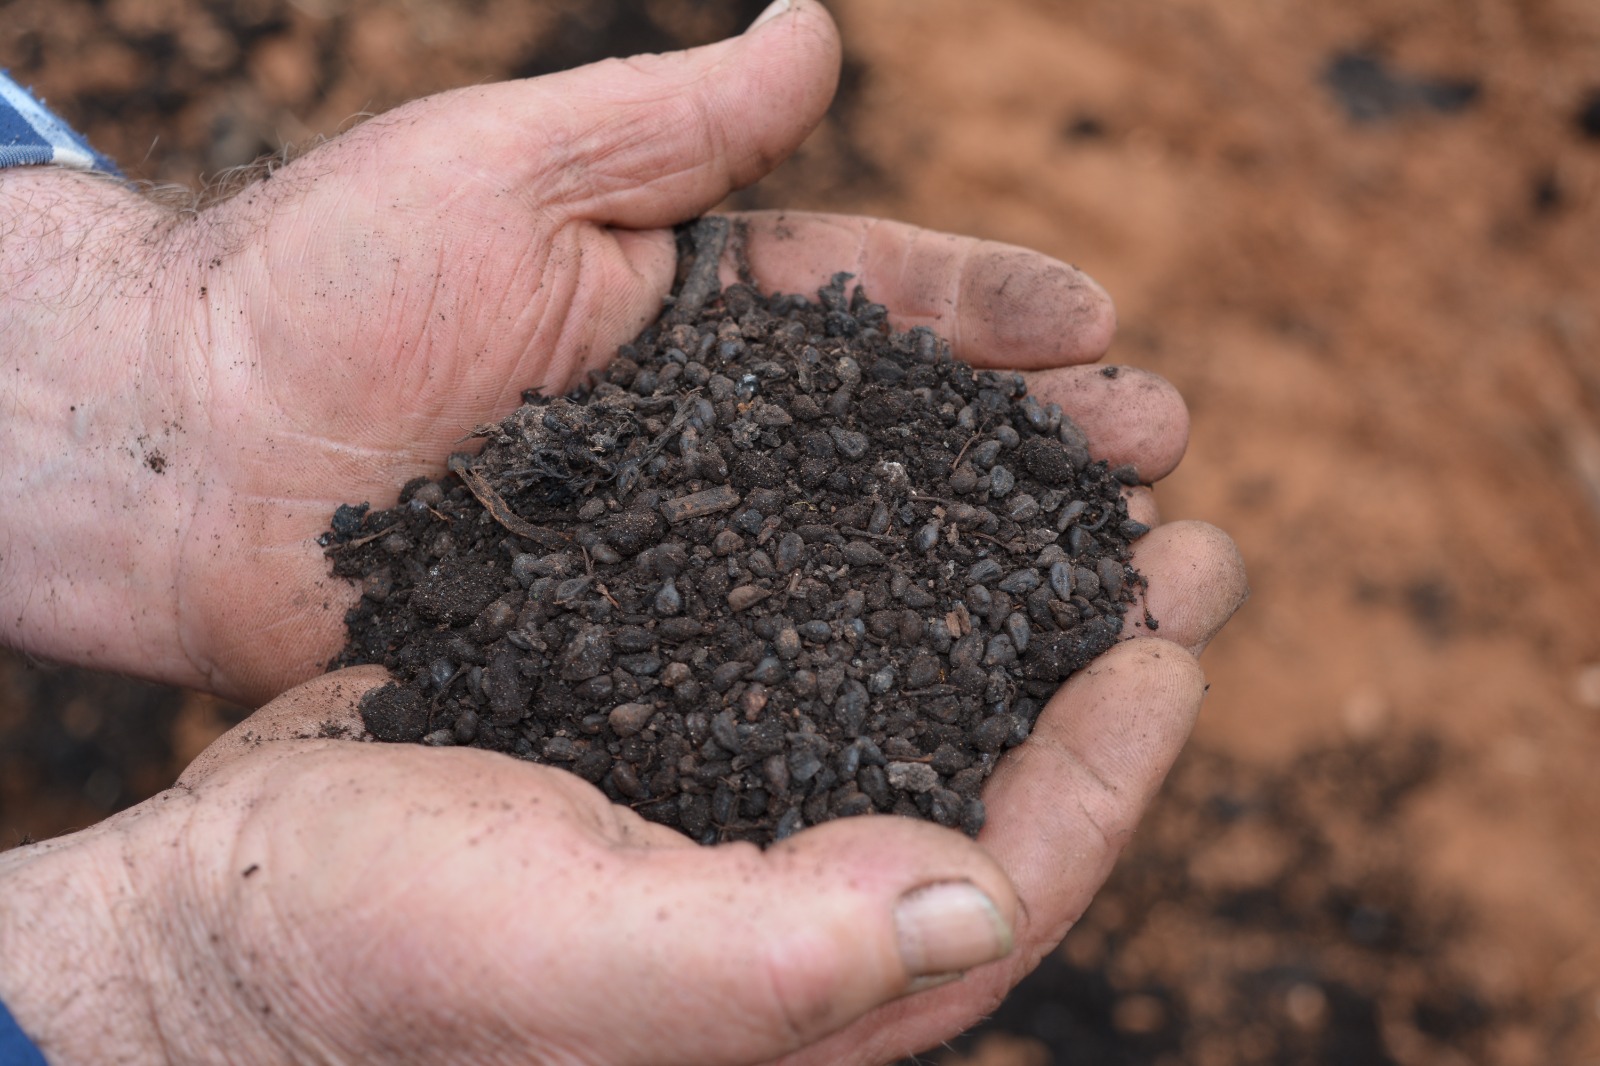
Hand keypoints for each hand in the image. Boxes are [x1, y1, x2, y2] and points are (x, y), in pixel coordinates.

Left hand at [0, 0, 1214, 707]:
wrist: (176, 450)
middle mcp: (709, 429)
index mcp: (693, 301)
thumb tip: (817, 25)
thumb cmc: (320, 279)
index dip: (989, 311)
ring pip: (861, 551)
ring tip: (1115, 569)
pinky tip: (968, 683)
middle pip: (902, 434)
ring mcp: (678, 542)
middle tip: (1160, 456)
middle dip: (1034, 441)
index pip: (875, 297)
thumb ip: (674, 119)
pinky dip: (869, 664)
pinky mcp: (629, 643)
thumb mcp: (506, 164)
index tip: (1096, 324)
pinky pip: (766, 653)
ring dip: (989, 560)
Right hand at [0, 552, 1238, 1065]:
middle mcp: (794, 899)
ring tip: (1077, 490)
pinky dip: (875, 566)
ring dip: (1001, 594)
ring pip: (915, 693)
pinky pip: (810, 641)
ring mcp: (734, 807)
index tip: (1170, 643)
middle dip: (1092, 665)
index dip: (1110, 768)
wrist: (235, 902)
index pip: (1013, 884)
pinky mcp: (669, 726)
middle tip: (1179, 545)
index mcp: (806, 990)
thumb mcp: (574, 954)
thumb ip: (777, 951)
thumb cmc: (378, 955)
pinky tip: (904, 486)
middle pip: (993, 777)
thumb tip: (983, 898)